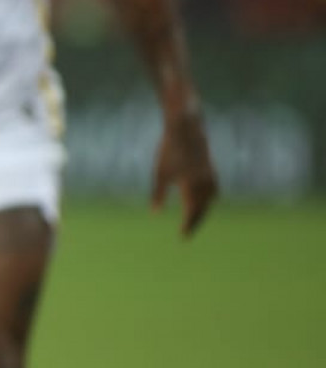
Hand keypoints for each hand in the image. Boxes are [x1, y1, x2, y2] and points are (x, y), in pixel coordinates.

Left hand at [153, 109, 217, 237]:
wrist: (186, 130)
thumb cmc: (169, 151)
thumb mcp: (160, 173)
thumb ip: (158, 194)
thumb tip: (154, 213)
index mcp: (191, 186)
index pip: (192, 212)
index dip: (188, 225)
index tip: (183, 237)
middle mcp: (204, 184)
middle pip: (202, 209)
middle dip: (195, 223)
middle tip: (188, 234)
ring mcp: (210, 177)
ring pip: (209, 201)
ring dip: (203, 212)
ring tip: (195, 220)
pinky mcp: (212, 170)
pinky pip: (213, 191)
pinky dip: (209, 200)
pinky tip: (205, 202)